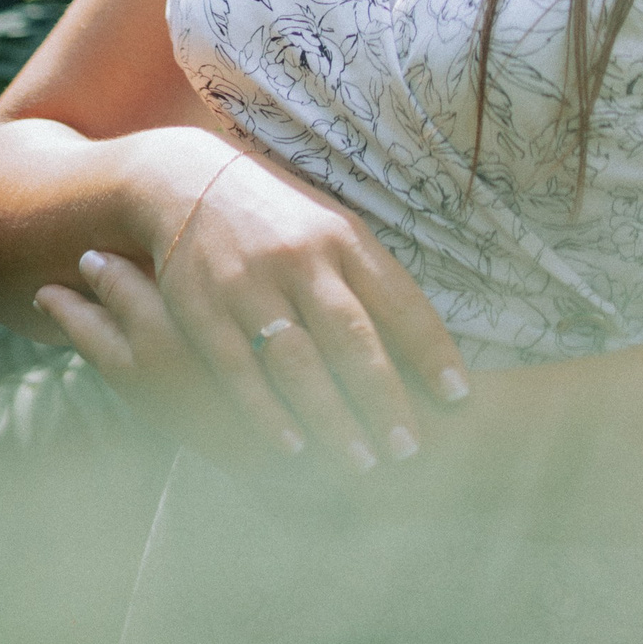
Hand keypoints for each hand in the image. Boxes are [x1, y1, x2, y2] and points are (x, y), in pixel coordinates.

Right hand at [34, 146, 470, 474]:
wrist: (183, 181)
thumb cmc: (281, 221)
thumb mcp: (332, 230)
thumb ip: (373, 282)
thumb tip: (429, 349)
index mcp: (344, 237)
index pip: (399, 299)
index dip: (431, 349)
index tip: (459, 397)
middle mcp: (300, 259)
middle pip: (351, 335)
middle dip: (383, 397)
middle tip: (409, 450)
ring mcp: (249, 284)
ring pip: (297, 360)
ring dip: (331, 416)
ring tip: (361, 463)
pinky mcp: (202, 309)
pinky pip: (239, 369)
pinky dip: (266, 412)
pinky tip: (293, 447)